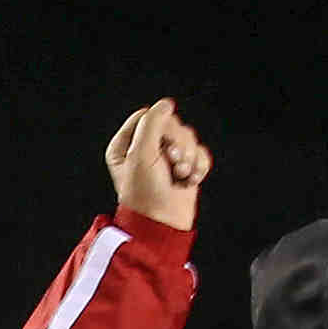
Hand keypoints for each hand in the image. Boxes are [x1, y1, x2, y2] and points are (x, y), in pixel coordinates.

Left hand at [106, 99, 211, 229]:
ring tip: (181, 175)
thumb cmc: (146, 194)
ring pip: (189, 138)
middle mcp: (145, 148)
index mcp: (126, 143)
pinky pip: (200, 153)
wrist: (164, 225)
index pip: (148, 116)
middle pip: (172, 125)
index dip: (161, 127)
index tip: (162, 145)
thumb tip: (166, 104)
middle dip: (179, 144)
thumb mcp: (141, 154)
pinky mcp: (185, 168)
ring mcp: (167, 158)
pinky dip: (199, 166)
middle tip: (174, 163)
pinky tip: (190, 180)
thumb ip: (152, 123)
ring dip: (189, 157)